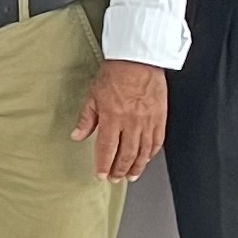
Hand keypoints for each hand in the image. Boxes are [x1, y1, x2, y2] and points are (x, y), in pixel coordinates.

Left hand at [72, 58, 168, 183]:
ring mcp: (147, 121)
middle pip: (126, 155)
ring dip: (136, 167)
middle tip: (115, 179)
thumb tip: (77, 136)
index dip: (103, 165)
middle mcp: (131, 122)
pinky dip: (151, 153)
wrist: (139, 58)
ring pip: (142, 152)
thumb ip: (86, 118)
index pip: (106, 149)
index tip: (101, 174)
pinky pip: (157, 141)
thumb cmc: (116, 72)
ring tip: (131, 176)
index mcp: (112, 117)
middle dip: (119, 170)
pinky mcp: (160, 117)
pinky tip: (146, 159)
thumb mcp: (93, 94)